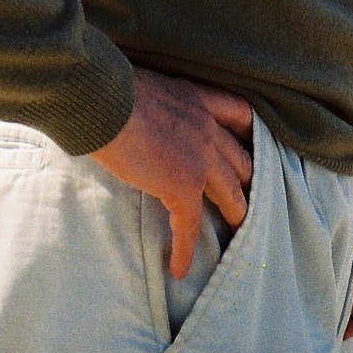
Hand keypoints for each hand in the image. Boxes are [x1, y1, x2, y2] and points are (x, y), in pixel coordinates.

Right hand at [89, 66, 253, 278]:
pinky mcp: (184, 187)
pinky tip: (178, 268)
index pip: (238, 113)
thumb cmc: (110, 87)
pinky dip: (185, 249)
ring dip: (234, 214)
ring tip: (234, 231)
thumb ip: (155, 101)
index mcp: (197, 98)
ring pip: (231, 194)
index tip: (248, 145)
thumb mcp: (146, 85)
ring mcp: (201, 159)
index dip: (246, 133)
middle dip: (245, 179)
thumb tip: (132, 111)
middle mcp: (207, 127)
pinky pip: (190, 225)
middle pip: (241, 160)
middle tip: (242, 195)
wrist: (104, 99)